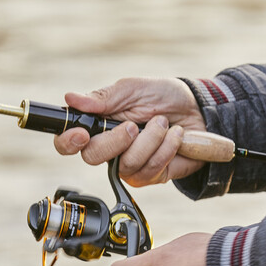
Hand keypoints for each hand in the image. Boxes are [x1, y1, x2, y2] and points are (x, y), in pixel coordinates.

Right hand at [54, 77, 206, 186]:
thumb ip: (104, 97)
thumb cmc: (163, 97)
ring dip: (151, 139)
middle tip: (135, 125)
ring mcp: (128, 165)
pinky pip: (151, 168)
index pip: (67, 142)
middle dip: (117, 140)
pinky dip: (166, 147)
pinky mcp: (150, 175)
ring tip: (163, 123)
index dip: (68, 141)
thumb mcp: (133, 89)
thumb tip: (72, 98)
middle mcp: (109, 148)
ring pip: (127, 163)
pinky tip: (175, 136)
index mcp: (97, 125)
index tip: (82, 134)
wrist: (198, 111)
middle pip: (93, 157)